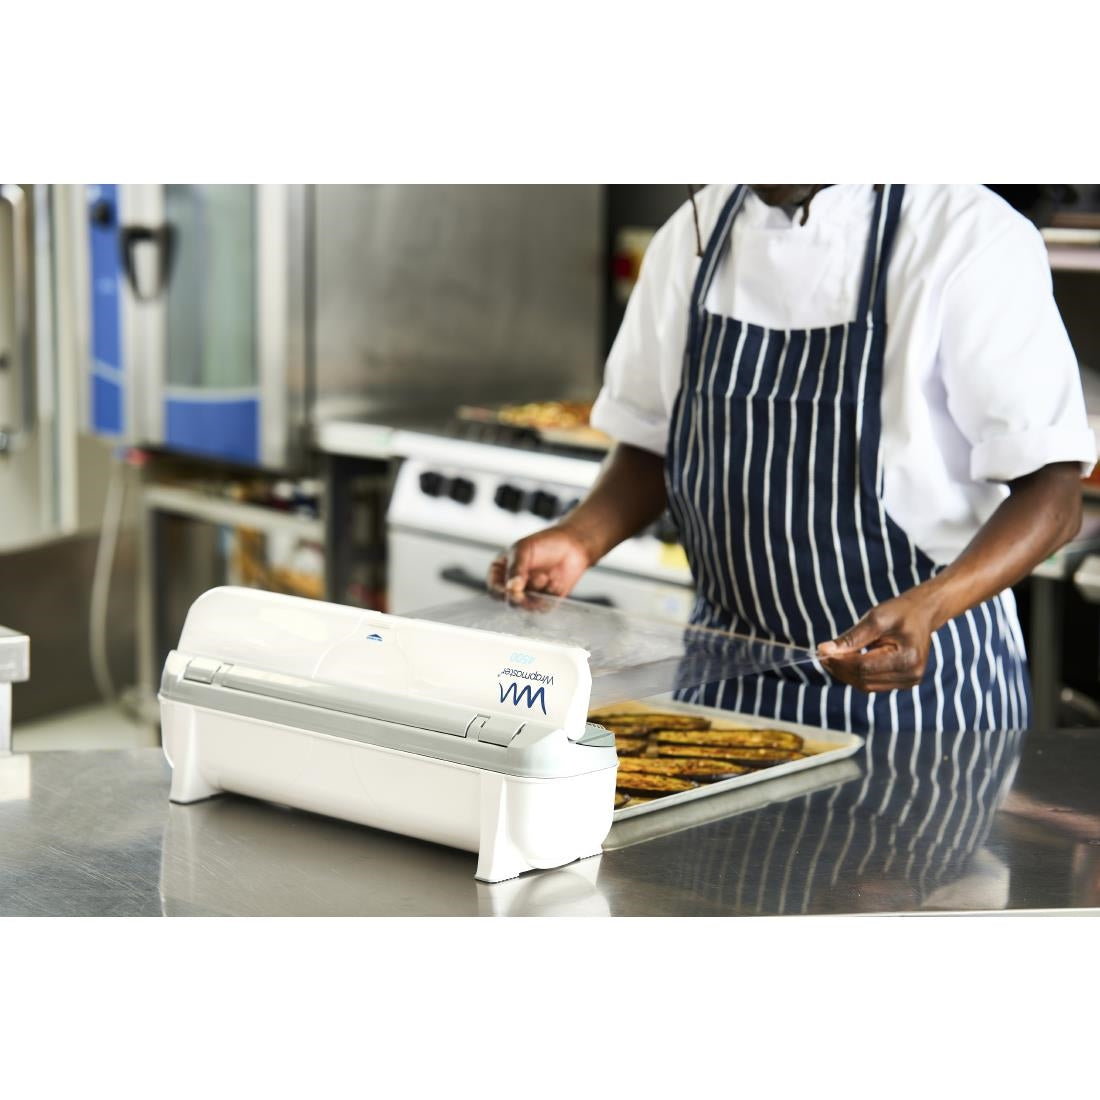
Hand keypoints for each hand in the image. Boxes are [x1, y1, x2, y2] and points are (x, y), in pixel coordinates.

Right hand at [487, 525, 595, 598]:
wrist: (572, 545)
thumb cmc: (544, 543)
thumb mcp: (523, 549)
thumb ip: (516, 568)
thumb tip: (512, 588)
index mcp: (501, 572)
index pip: (494, 589)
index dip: (500, 592)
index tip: (511, 589)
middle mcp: (514, 586)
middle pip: (510, 602)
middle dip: (520, 598)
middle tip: (527, 591)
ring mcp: (530, 595)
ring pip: (528, 607)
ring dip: (537, 593)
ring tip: (545, 577)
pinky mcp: (546, 601)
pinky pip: (544, 607)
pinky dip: (550, 596)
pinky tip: (555, 582)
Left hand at [817, 591, 938, 692]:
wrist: (922, 614)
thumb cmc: (899, 612)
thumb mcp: (874, 619)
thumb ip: (850, 638)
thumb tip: (823, 650)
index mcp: (907, 658)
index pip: (863, 667)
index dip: (839, 662)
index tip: (821, 652)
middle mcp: (910, 675)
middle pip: (863, 679)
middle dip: (840, 668)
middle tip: (823, 654)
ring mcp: (909, 681)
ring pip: (866, 685)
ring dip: (846, 673)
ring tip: (834, 656)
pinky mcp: (904, 683)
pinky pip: (872, 684)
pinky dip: (857, 675)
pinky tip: (849, 661)